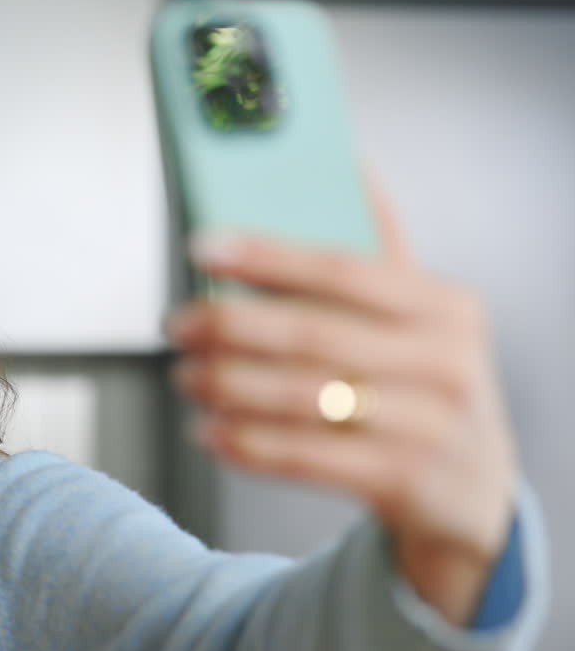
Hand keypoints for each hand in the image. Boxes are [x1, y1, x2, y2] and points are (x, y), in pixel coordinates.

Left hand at [166, 188, 517, 625]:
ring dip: (227, 386)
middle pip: (313, 334)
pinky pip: (306, 457)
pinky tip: (208, 430)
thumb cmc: (426, 384)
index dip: (267, 255)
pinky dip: (246, 443)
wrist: (475, 488)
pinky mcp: (403, 479)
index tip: (202, 245)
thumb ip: (381, 252)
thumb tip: (346, 163)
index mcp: (443, 306)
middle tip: (176, 323)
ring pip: (304, 398)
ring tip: (184, 376)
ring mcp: (428, 425)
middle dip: (229, 326)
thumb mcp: (423, 317)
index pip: (343, 268)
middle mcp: (444, 362)